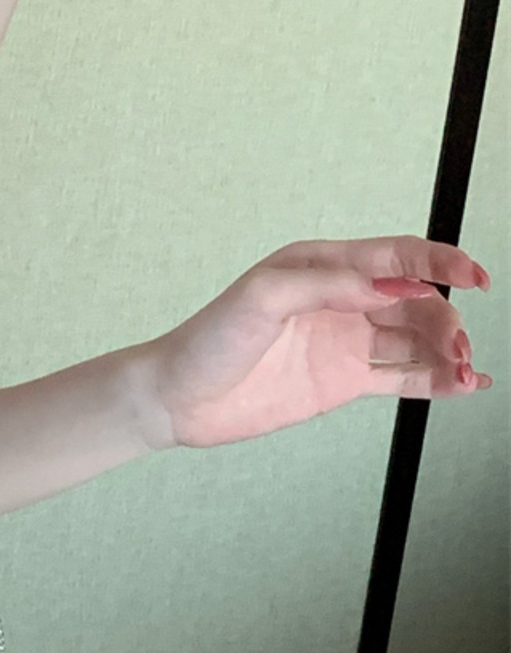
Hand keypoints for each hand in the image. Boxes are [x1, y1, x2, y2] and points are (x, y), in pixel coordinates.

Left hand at [138, 236, 492, 449]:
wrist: (177, 398)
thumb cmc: (208, 339)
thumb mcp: (261, 298)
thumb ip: (326, 284)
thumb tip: (389, 285)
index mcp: (324, 266)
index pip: (398, 255)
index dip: (441, 262)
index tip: (475, 276)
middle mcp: (341, 299)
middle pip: (416, 299)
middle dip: (446, 319)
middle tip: (458, 347)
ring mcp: (345, 341)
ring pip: (415, 338)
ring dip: (447, 350)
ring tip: (465, 369)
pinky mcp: (342, 381)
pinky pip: (401, 376)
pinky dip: (436, 380)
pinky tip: (466, 385)